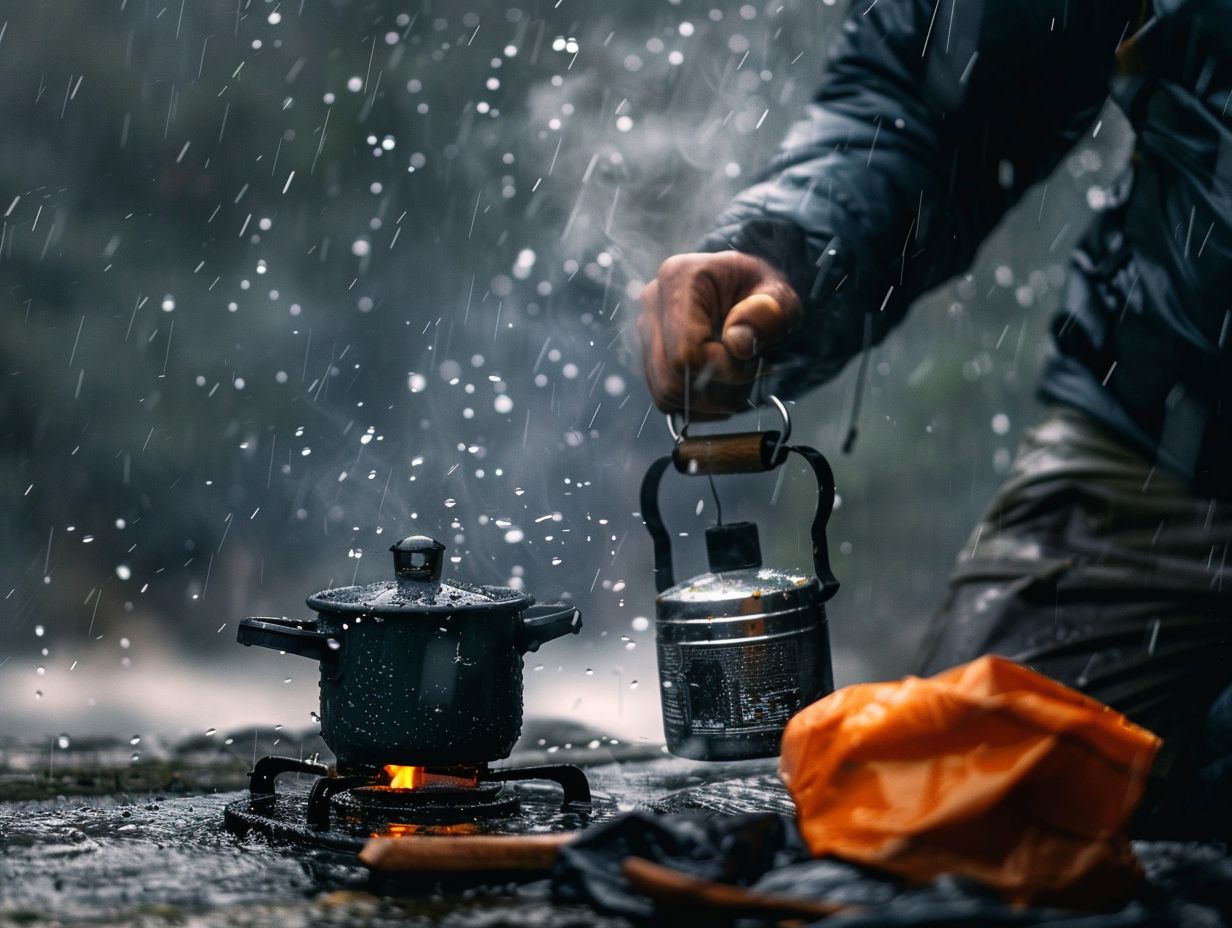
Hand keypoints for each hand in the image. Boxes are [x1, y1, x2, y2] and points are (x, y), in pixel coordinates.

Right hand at [638, 251, 800, 416]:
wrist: (748, 293)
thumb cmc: (761, 294)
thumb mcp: (780, 297)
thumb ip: (768, 315)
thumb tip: (737, 343)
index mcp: (680, 278)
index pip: (686, 351)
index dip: (722, 370)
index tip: (750, 362)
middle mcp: (654, 303)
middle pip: (669, 378)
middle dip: (715, 391)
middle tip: (747, 375)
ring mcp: (647, 330)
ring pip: (665, 394)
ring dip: (708, 400)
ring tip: (736, 381)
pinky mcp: (650, 355)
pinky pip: (665, 398)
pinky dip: (697, 404)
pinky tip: (720, 387)